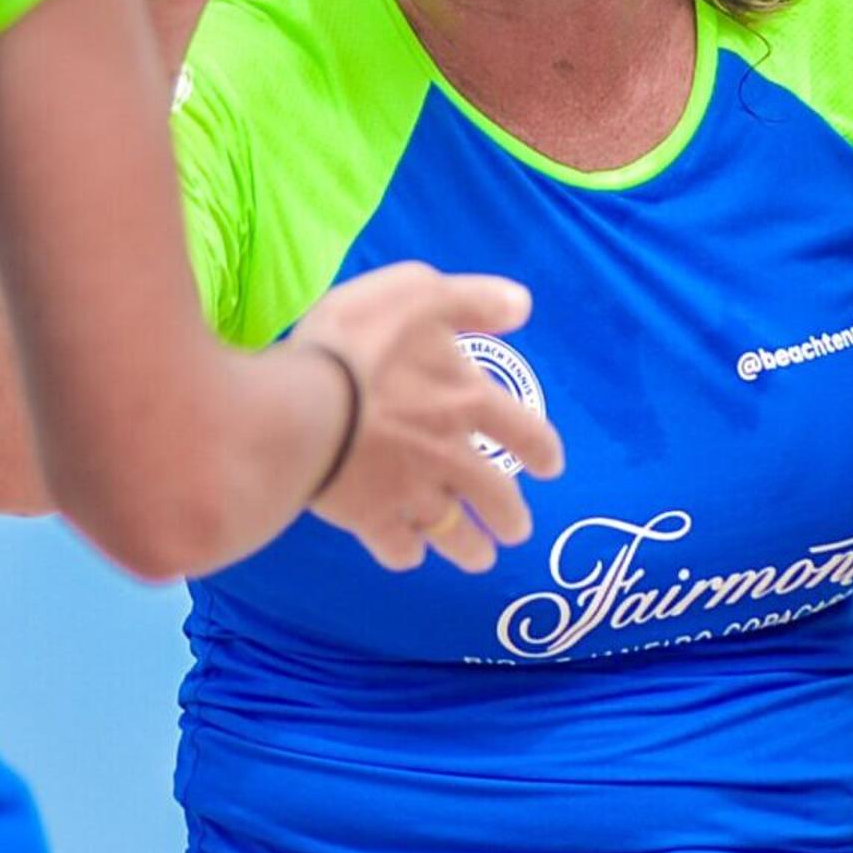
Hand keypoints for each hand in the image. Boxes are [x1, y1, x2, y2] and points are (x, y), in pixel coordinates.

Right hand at [294, 261, 565, 573]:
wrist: (300, 409)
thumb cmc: (359, 343)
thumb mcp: (419, 293)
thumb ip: (473, 300)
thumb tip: (522, 306)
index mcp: (467, 400)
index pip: (523, 430)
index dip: (541, 450)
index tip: (551, 467)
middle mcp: (450, 455)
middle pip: (494, 495)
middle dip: (510, 516)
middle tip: (517, 530)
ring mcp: (409, 492)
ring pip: (452, 530)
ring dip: (469, 547)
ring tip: (480, 558)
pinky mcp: (368, 519)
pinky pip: (396, 546)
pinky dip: (405, 553)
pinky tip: (406, 553)